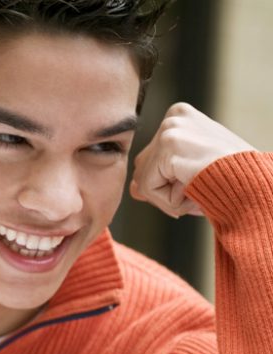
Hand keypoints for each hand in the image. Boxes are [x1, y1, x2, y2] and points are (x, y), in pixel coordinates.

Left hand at [130, 102, 255, 217]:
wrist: (255, 184)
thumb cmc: (231, 179)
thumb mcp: (191, 171)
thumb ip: (161, 175)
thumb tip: (134, 189)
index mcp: (179, 117)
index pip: (150, 161)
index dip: (170, 182)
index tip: (197, 177)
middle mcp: (173, 117)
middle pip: (143, 169)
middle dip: (166, 189)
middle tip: (199, 184)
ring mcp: (170, 128)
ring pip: (143, 182)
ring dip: (169, 197)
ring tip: (199, 184)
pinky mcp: (170, 145)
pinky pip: (148, 189)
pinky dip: (169, 201)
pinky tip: (193, 188)